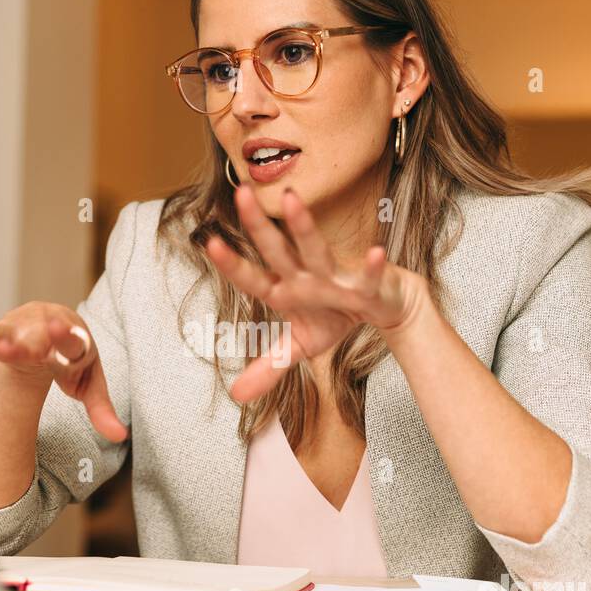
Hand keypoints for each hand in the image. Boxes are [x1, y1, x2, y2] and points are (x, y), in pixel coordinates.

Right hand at [0, 303, 127, 442]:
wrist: (56, 319)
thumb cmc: (74, 355)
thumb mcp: (92, 380)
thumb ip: (101, 407)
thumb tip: (120, 437)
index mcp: (70, 342)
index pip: (70, 342)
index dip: (65, 337)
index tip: (60, 329)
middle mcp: (40, 334)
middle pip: (29, 341)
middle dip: (18, 345)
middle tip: (7, 348)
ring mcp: (15, 335)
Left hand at [203, 184, 426, 402]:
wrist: (382, 306)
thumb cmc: (336, 316)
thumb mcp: (301, 347)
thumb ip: (269, 367)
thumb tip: (236, 396)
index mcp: (286, 290)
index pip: (253, 278)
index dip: (232, 264)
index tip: (208, 244)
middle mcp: (305, 276)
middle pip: (277, 250)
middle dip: (259, 225)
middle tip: (240, 194)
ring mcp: (335, 277)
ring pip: (316, 249)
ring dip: (305, 227)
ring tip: (292, 199)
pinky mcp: (367, 285)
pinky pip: (369, 276)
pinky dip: (373, 267)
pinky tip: (375, 252)